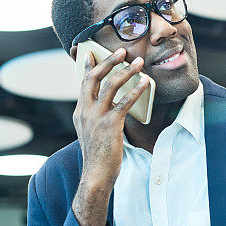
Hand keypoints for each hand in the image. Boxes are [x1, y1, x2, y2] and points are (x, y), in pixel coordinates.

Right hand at [71, 48, 149, 225]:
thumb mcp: (91, 131)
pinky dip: (136, 90)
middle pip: (94, 78)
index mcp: (80, 111)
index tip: (90, 52)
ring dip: (126, 71)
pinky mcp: (110, 124)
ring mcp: (96, 117)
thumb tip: (106, 103)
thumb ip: (95, 116)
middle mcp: (85, 111)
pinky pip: (124, 102)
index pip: (83, 83)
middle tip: (121, 51)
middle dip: (108, 62)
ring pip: (110, 86)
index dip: (87, 66)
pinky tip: (146, 83)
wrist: (96, 174)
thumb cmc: (98, 154)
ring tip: (139, 62)